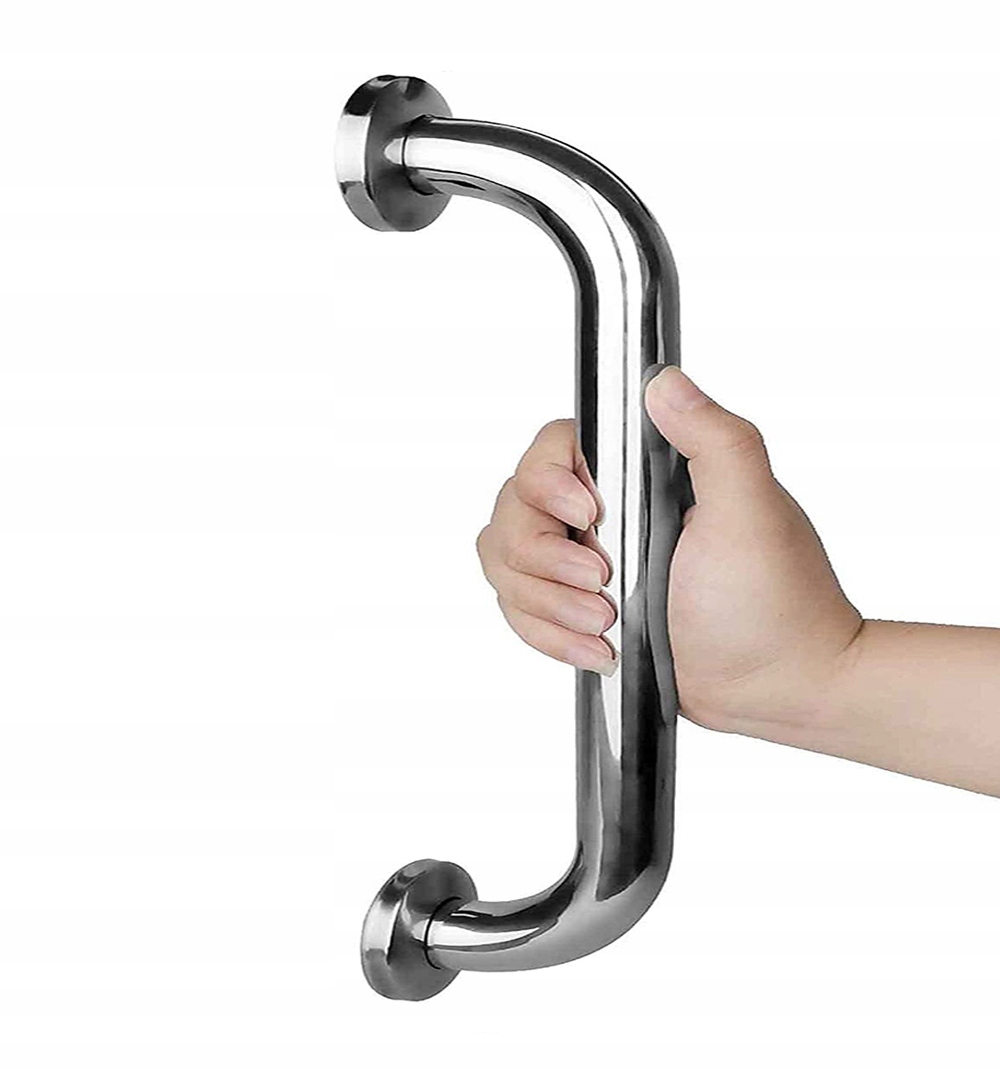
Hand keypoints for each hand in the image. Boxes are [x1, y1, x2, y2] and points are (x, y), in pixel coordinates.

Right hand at [475, 366, 863, 737]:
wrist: (774, 686)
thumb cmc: (774, 602)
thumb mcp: (751, 511)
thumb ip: (714, 438)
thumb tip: (665, 380)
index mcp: (640, 476)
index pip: (550, 451)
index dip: (549, 485)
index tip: (589, 518)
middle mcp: (606, 512)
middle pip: (514, 510)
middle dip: (546, 558)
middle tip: (604, 582)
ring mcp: (585, 563)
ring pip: (507, 562)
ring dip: (547, 602)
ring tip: (605, 622)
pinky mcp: (576, 610)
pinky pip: (519, 611)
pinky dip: (548, 634)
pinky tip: (598, 648)